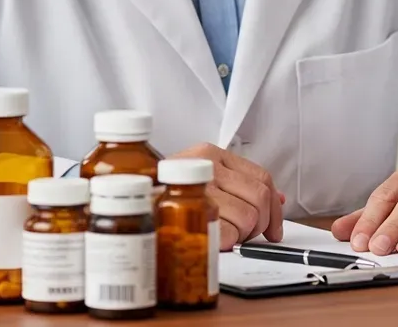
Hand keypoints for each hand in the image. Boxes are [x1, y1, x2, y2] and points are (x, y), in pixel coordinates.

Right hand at [170, 143, 284, 249]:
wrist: (120, 198)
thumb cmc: (162, 192)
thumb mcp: (201, 176)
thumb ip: (238, 182)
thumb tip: (277, 200)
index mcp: (210, 154)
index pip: (262, 178)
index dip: (274, 208)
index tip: (273, 228)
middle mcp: (204, 166)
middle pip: (259, 199)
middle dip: (259, 224)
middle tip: (244, 234)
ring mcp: (196, 188)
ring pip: (247, 218)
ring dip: (240, 235)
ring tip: (221, 234)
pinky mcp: (188, 213)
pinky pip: (228, 235)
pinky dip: (226, 243)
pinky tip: (213, 240)